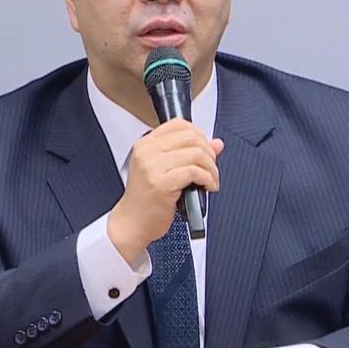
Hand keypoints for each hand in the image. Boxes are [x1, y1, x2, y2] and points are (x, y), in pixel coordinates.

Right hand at [108, 119, 223, 265]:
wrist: (132, 223)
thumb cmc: (147, 199)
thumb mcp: (164, 170)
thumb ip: (188, 153)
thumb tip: (216, 143)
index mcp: (145, 144)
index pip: (178, 124)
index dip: (199, 135)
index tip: (205, 149)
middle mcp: (147, 152)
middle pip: (190, 137)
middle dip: (209, 152)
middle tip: (211, 166)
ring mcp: (152, 166)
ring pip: (196, 153)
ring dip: (211, 168)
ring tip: (211, 180)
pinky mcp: (161, 183)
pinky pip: (195, 172)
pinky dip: (208, 179)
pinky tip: (208, 187)